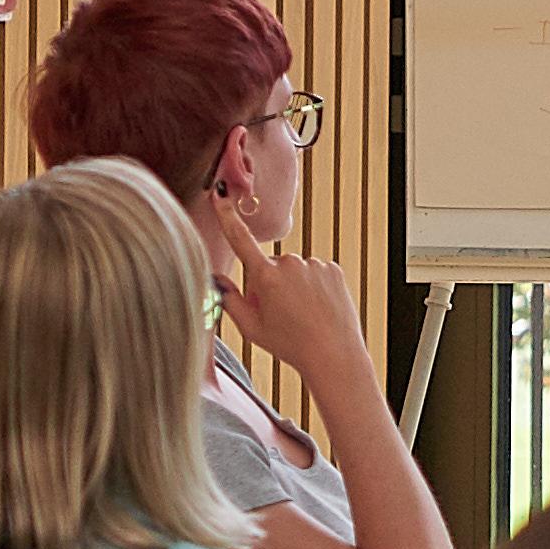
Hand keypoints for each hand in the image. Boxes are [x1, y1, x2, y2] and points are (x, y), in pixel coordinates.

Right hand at [210, 191, 371, 391]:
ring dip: (293, 287)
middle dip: (269, 285)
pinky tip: (317, 307)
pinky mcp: (332, 268)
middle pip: (269, 267)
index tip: (220, 194)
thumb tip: (216, 279)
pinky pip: (314, 273)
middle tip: (281, 314)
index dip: (227, 216)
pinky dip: (312, 287)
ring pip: (293, 271)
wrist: (334, 354)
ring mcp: (313, 265)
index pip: (240, 239)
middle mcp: (290, 263)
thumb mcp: (251, 328)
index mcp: (266, 277)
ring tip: (302, 314)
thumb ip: (229, 300)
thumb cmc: (289, 344)